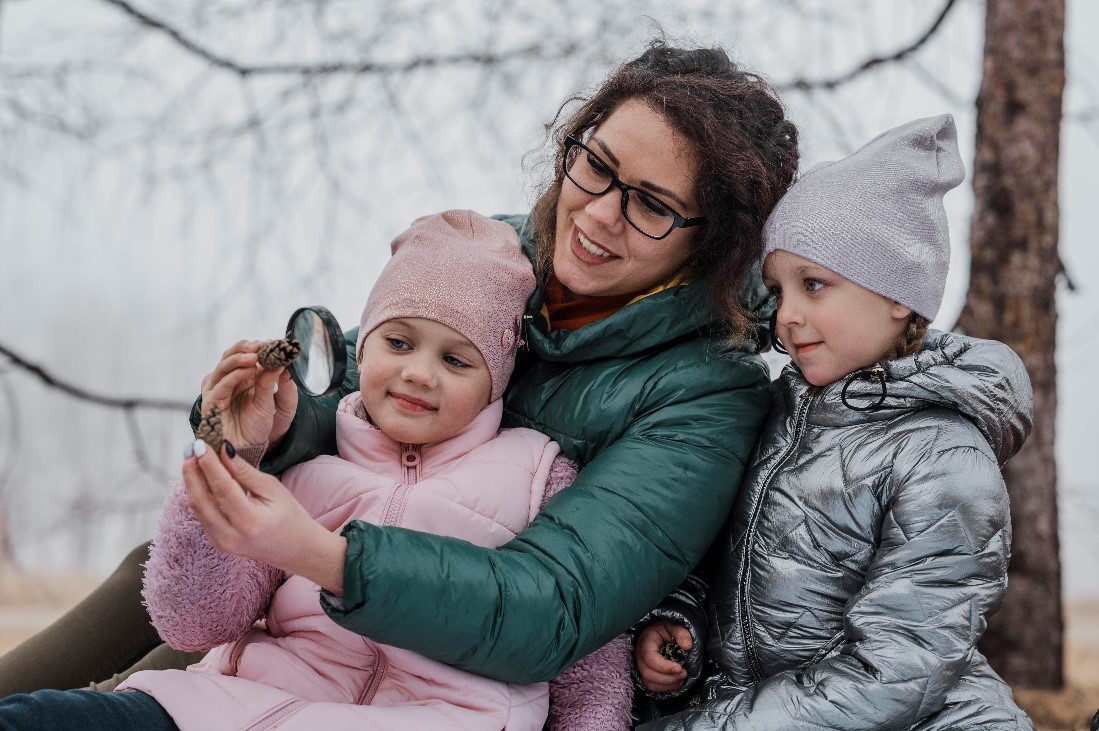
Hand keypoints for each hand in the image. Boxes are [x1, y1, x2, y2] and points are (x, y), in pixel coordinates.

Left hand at [182, 439, 345, 593]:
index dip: (209, 464)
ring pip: (197, 507)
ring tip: (192, 459)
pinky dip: (198, 494)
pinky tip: (200, 478)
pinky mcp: (217, 543)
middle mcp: (230, 535)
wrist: (295, 549)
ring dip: (192, 482)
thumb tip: (223, 451)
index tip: (200, 444)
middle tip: (191, 448)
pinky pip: (201, 515)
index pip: (222, 488)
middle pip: (201, 499)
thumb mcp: (273, 488)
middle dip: (193, 472)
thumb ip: (245, 472)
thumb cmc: (290, 516)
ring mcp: (221, 542)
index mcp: (250, 521)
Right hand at [200, 340, 298, 446]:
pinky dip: (234, 376)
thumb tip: (280, 361)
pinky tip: (249, 370)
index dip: (256, 347)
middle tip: (260, 345)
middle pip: (229, 356)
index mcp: (242, 377)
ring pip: (223, 367)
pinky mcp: (211, 403)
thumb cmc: (259, 426)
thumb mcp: (273, 402)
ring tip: (255, 357)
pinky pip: (221, 385)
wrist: (250, 450)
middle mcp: (227, 381)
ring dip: (238, 359)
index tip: (272, 342)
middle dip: (244, 348)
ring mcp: (217, 391)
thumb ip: (274, 382)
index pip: (244, 354)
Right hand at [635, 619, 692, 693]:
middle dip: (668, 678)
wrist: (661, 633)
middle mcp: (640, 656)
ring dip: (668, 685)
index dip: (664, 667)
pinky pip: (653, 687)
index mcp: (646, 641)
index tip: (679, 668)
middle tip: (684, 673)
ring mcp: (642, 666)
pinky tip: (677, 681)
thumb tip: (688, 646)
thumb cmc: (666, 629)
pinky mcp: (647, 675)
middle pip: (648, 673)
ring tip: (682, 678)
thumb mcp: (674, 625)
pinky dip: (666, 688)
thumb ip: (681, 633)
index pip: (649, 658)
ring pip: (650, 683)